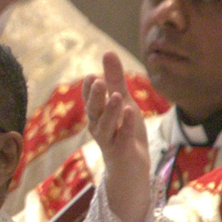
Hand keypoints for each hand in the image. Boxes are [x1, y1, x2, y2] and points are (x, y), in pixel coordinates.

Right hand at [82, 52, 154, 221]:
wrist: (131, 169)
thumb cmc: (125, 133)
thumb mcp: (123, 103)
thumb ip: (115, 79)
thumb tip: (107, 52)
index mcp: (97, 116)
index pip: (90, 100)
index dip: (90, 90)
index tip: (94, 76)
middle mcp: (99, 128)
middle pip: (94, 111)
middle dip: (95, 97)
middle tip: (98, 81)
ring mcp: (110, 141)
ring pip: (106, 126)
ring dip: (111, 111)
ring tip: (119, 96)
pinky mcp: (122, 152)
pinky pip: (123, 138)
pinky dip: (126, 126)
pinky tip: (131, 113)